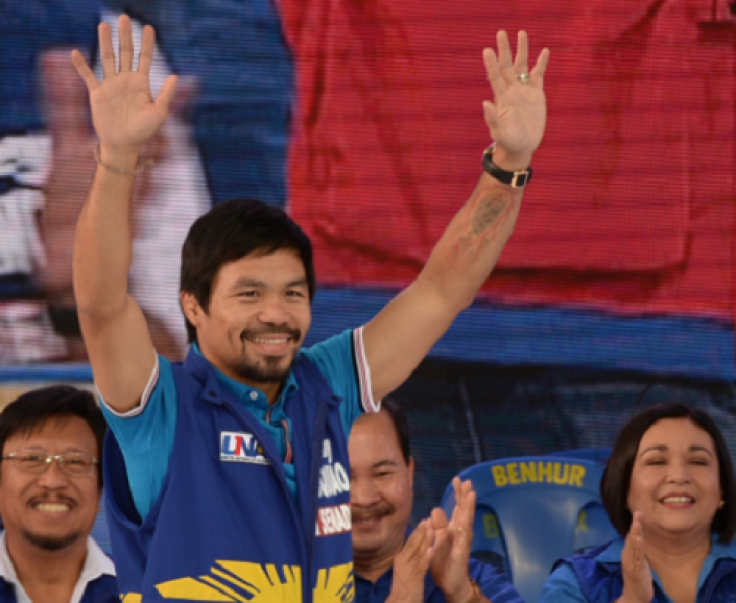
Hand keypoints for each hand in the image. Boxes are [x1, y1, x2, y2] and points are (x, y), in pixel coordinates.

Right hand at [70, 15, 176, 152]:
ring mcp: (110, 85)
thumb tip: (175, 76)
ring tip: (104, 25)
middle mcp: (125, 80)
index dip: (147, 44)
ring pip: (107, 58)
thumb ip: (166, 95)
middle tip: (124, 17)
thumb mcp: (158, 113)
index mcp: (141, 83)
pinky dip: (81, 65)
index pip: (144, 58)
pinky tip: (76, 52)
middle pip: (125, 53)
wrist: (123, 144)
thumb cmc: (143, 131)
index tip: (149, 28)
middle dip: (125, 36)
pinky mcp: (97, 93)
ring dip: (105, 42)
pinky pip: (88, 76)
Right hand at [387, 521, 434, 602]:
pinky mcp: (414, 577)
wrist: (400, 602)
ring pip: (418, 551)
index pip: (410, 540)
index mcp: (401, 557)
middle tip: (429, 519)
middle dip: (422, 531)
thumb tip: (416, 543)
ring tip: (432, 528)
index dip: (418, 530)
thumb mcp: (405, 567)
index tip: (425, 520)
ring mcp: (408, 568)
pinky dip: (426, 557)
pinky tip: (431, 549)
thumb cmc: (405, 586)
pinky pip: (421, 566)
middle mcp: (403, 560)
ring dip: (425, 540)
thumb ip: (410, 556)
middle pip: (414, 543)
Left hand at [429, 478, 476, 602]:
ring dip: (469, 507)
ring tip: (471, 494)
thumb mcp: (438, 539)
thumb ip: (438, 525)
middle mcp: (461, 532)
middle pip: (465, 510)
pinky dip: (464, 527)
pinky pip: (463, 538)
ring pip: (467, 521)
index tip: (457, 479)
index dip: (458, 494)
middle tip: (467, 481)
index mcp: (455, 528)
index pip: (458, 507)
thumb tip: (435, 508)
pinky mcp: (462, 552)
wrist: (449, 583)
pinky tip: (464, 518)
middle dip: (466, 496)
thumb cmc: (444, 560)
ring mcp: (463, 541)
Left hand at [482, 31, 549, 169]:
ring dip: (522, 50)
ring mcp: (524, 91)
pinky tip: (544, 51)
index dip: (491, 64)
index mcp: (502, 98)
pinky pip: (538, 75)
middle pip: (507, 66)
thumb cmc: (509, 142)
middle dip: (504, 50)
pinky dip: (541, 63)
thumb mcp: (500, 132)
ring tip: (521, 32)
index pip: (495, 77)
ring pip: (522, 66)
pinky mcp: (536, 95)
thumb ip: (492, 118)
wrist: (522, 148)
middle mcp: (511, 91)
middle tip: (501, 33)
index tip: (487, 50)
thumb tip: (485, 102)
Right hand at [617, 512, 653, 602]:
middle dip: (635, 524)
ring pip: (633, 544)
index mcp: (628, 553)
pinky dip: (637, 546)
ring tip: (638, 521)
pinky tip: (638, 538)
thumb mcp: (637, 563)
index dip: (635, 525)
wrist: (634, 597)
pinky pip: (637, 555)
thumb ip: (636, 552)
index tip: (638, 513)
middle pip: (631, 536)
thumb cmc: (637, 580)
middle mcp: (627, 555)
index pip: (631, 536)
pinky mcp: (635, 568)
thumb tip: (637, 540)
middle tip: (638, 511)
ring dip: (636, 532)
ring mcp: (631, 561)